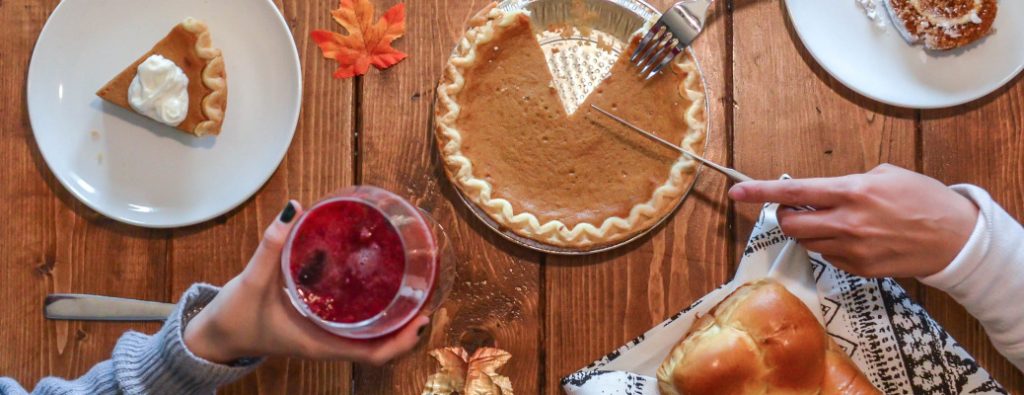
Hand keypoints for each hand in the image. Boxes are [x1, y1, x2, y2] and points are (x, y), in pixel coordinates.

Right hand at [184, 201, 429, 364]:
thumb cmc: (235, 317)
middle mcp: (330, 342)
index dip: (403, 341)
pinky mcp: (320, 325)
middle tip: (428, 292)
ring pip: (372, 334)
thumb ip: (271, 246)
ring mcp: (326, 336)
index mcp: (321, 343)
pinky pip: (355, 322)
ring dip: (395, 316)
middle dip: (408, 325)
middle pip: (382, 343)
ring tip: (415, 286)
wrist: (214, 336)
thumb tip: (293, 208)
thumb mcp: (252, 282)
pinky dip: (373, 309)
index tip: (422, 318)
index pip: (374, 354)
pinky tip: (379, 282)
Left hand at [728, 164, 978, 277]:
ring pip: (807, 243)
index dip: (761, 192)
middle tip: (796, 210)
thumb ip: (848, 183)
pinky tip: (851, 238)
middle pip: (791, 226)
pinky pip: (828, 257)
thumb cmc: (923, 199)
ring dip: (809, 232)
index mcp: (851, 192)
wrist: (955, 237)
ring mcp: (852, 249)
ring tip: (832, 222)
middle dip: (786, 217)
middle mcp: (847, 222)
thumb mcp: (885, 174)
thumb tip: (823, 192)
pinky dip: (829, 247)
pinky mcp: (859, 268)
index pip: (794, 193)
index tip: (737, 193)